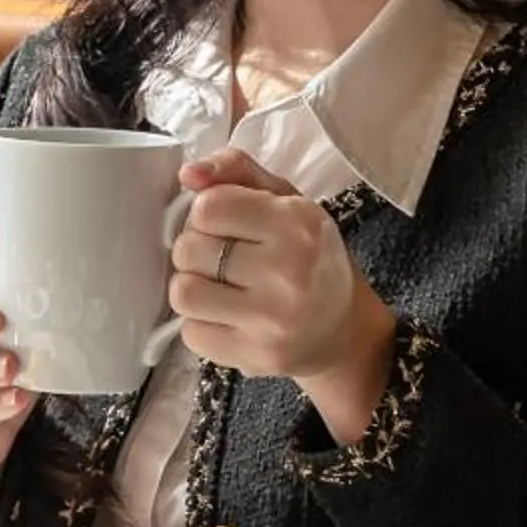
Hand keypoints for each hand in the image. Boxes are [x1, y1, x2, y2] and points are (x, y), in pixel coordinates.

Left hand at [167, 151, 396, 439]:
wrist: (343, 330)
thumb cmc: (308, 256)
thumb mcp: (284, 200)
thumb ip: (236, 171)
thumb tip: (188, 173)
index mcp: (296, 222)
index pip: (208, 207)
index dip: (206, 214)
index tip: (226, 225)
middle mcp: (288, 270)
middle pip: (188, 249)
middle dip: (197, 251)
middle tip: (223, 259)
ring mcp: (272, 319)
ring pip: (183, 293)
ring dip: (193, 288)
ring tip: (219, 288)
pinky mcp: (256, 356)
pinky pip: (191, 333)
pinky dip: (201, 324)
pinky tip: (228, 318)